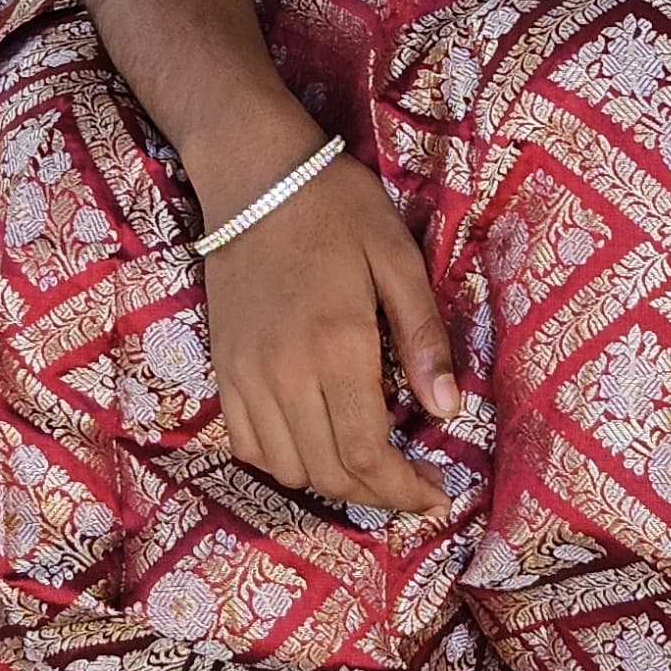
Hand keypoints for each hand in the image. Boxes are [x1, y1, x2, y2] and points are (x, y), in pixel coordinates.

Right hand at [201, 157, 460, 519]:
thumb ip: (424, 337)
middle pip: (329, 472)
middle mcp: (285, 372)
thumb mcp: (398, 258)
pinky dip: (285, 462)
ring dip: (333, 482)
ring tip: (370, 468)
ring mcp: (246, 374)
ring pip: (287, 468)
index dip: (403, 489)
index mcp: (337, 345)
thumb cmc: (338, 208)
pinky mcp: (223, 368)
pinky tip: (316, 445)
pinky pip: (248, 444)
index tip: (434, 495)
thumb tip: (448, 410)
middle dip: (378, 495)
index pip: (367, 453)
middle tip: (412, 488)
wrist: (255, 175)